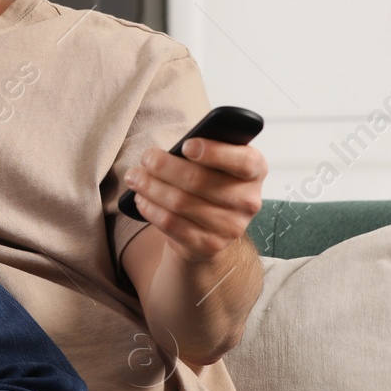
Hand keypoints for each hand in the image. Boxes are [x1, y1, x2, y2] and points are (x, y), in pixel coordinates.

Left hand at [122, 138, 266, 263]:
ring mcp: (231, 227)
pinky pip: (172, 224)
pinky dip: (151, 209)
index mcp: (255, 171)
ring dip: (151, 187)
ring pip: (181, 203)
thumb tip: (173, 150)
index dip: (215, 152)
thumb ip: (205, 151)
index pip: (243, 161)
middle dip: (165, 167)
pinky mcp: (209, 245)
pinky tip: (140, 199)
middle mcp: (248, 201)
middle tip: (145, 157)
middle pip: (200, 181)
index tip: (186, 145)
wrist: (211, 226)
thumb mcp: (216, 162)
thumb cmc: (210, 181)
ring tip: (135, 177)